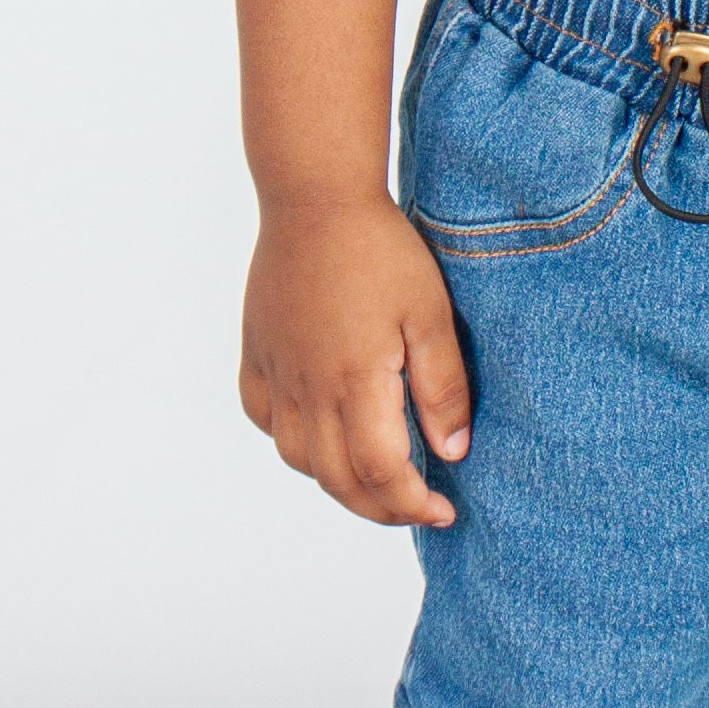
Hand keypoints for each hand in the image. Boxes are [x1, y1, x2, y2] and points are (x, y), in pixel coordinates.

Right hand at [239, 194, 472, 525]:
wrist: (315, 198)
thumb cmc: (380, 250)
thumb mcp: (432, 315)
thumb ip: (442, 389)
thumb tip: (452, 452)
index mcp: (355, 382)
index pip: (381, 474)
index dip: (413, 504)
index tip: (444, 509)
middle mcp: (307, 388)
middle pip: (338, 481)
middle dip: (381, 508)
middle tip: (417, 506)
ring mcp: (276, 372)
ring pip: (298, 458)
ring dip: (338, 481)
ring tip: (376, 476)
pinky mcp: (257, 353)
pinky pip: (265, 420)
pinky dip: (294, 442)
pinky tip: (320, 433)